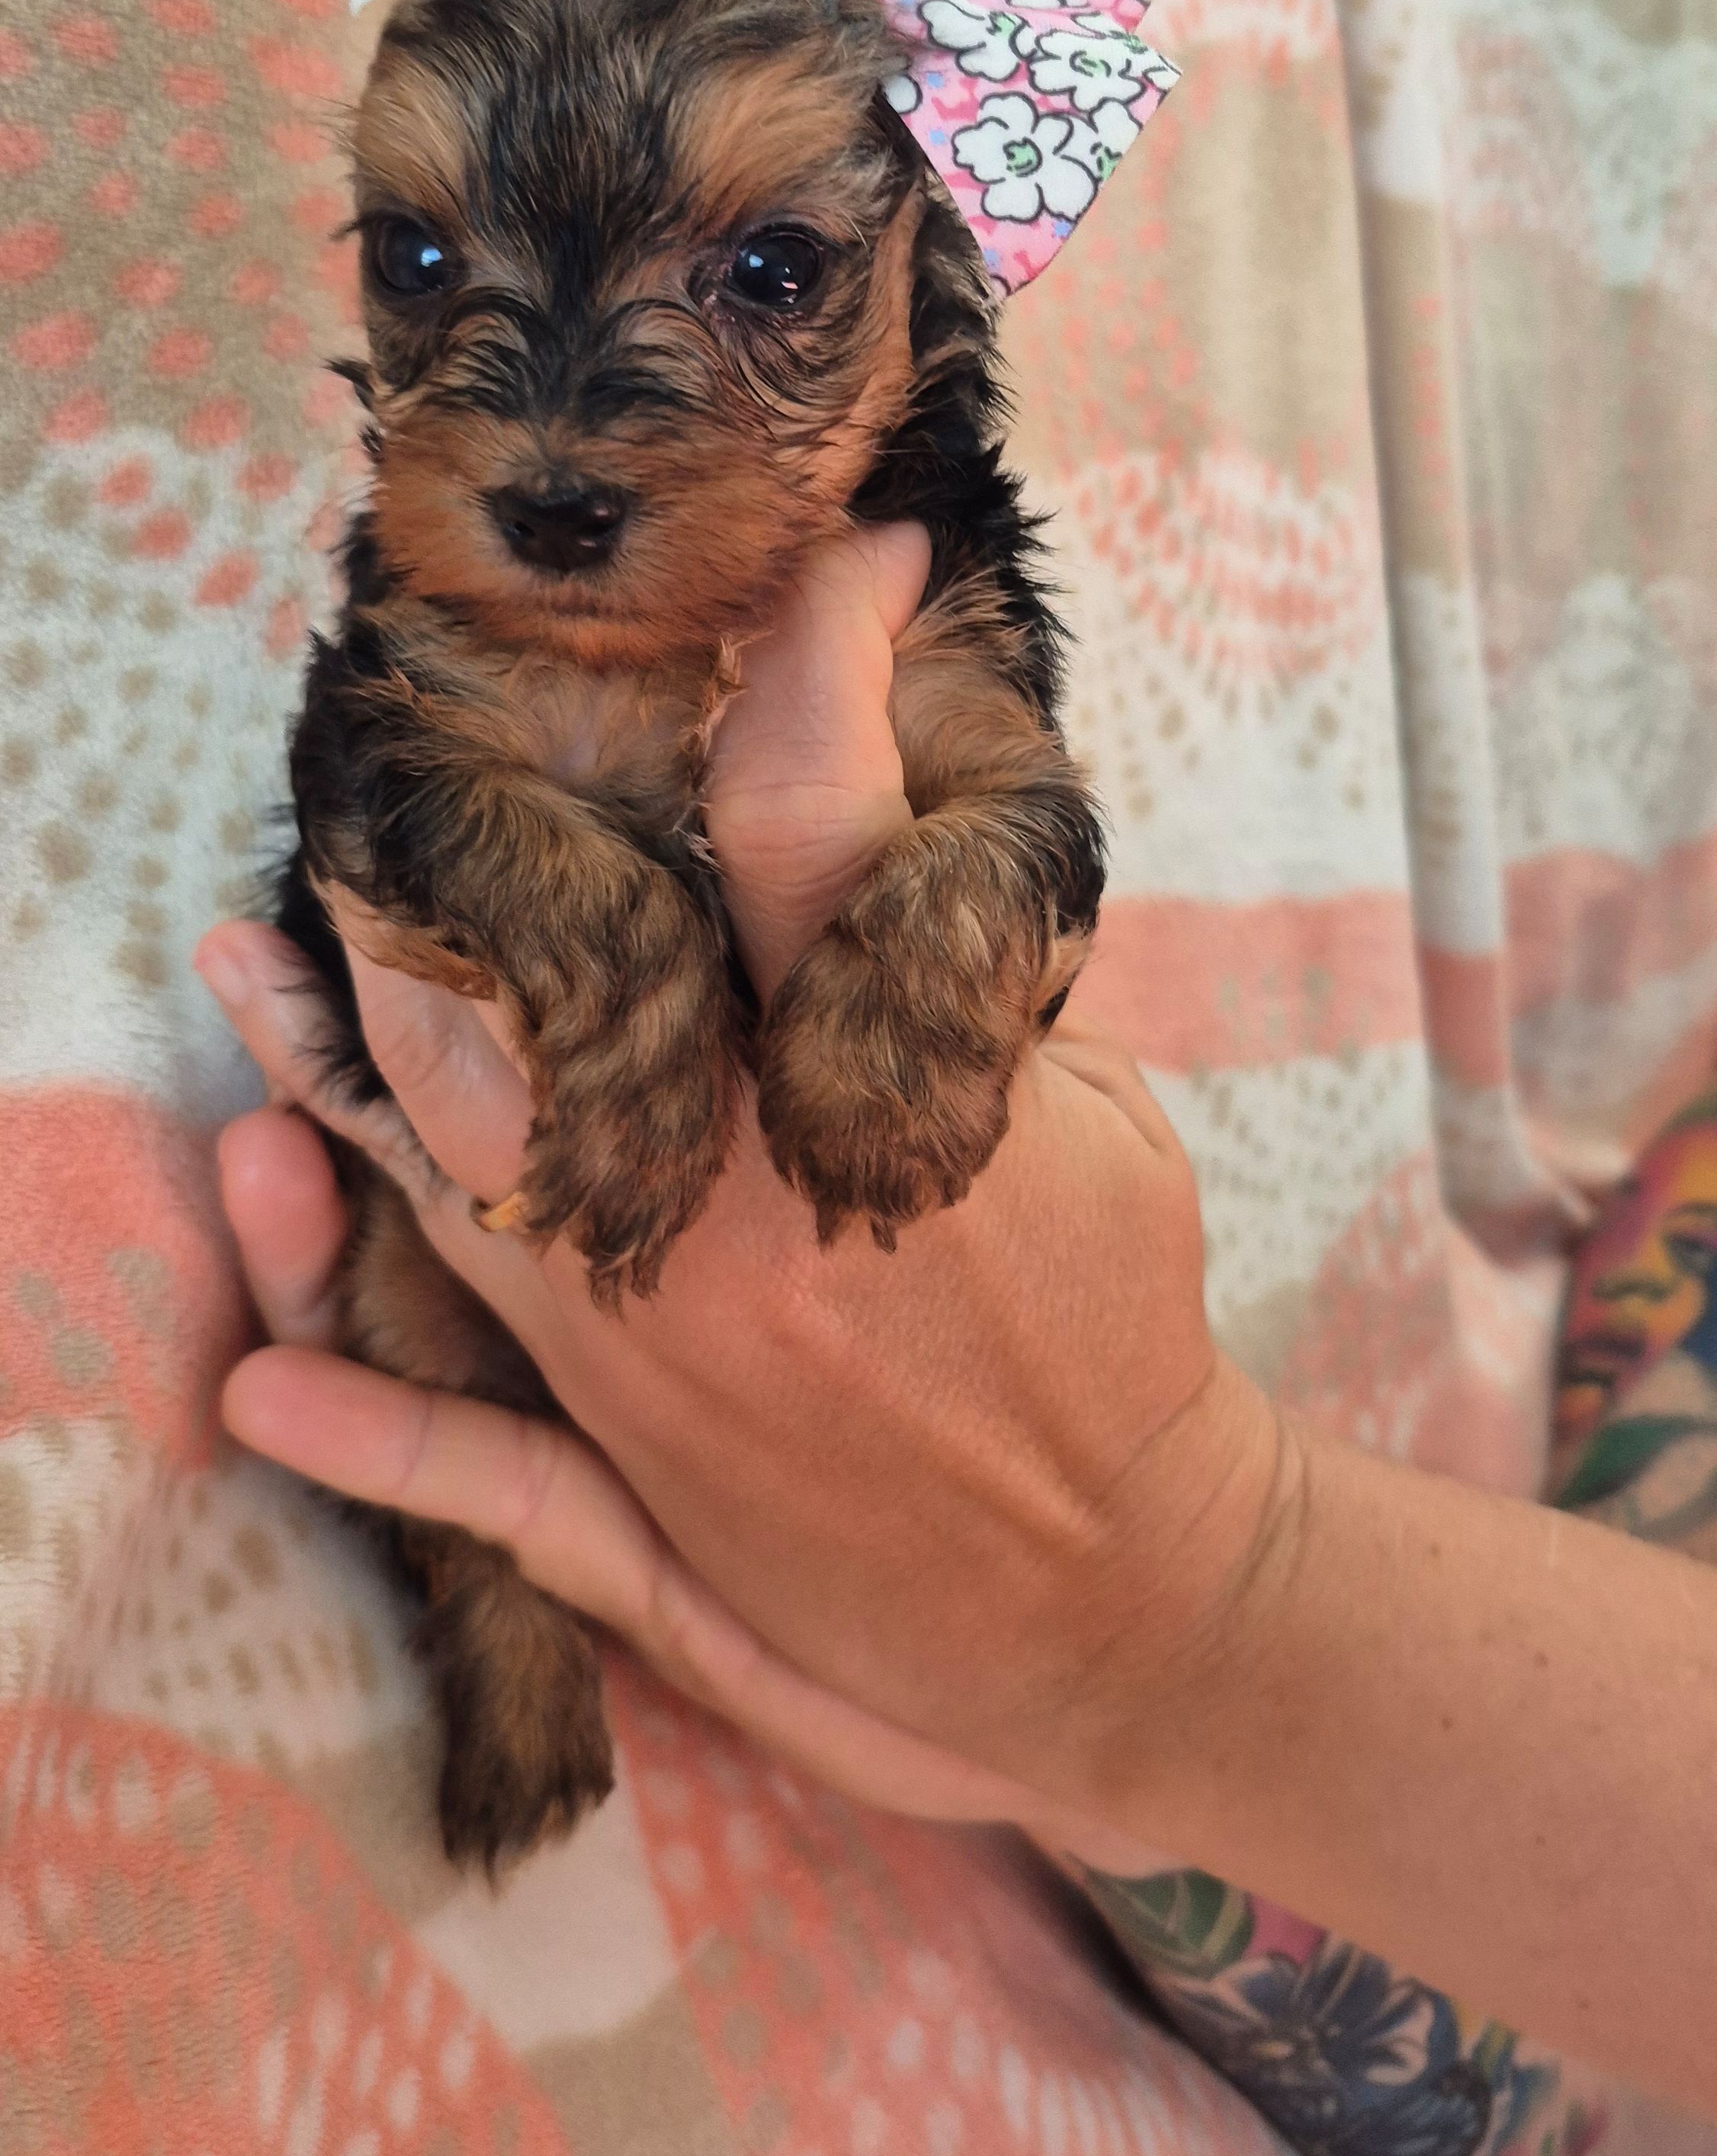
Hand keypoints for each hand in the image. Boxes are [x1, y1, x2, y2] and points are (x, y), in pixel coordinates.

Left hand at [198, 524, 1284, 1852]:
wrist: (1129, 1600)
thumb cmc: (1125, 1335)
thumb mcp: (1098, 1123)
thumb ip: (973, 987)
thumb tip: (884, 828)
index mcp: (880, 1091)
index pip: (805, 806)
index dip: (818, 640)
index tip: (847, 555)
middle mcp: (735, 1205)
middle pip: (542, 972)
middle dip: (477, 847)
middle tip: (423, 757)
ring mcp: (657, 1347)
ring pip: (450, 1164)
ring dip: (342, 1049)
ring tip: (270, 949)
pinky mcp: (633, 1476)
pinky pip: (464, 1460)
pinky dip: (356, 1424)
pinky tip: (260, 1384)